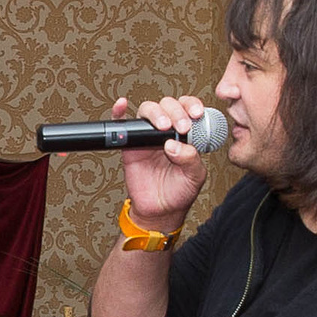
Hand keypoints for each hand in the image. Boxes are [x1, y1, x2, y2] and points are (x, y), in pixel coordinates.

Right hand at [111, 95, 212, 230]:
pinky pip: (123, 124)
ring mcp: (148, 136)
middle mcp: (167, 131)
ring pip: (149, 110)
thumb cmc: (179, 192)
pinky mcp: (131, 145)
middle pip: (168, 105)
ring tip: (162, 126)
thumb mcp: (194, 176)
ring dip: (156, 113)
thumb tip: (174, 144)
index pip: (189, 109)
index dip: (192, 106)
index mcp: (185, 134)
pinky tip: (122, 105)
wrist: (160, 211)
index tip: (196, 115)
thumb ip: (190, 159)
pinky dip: (120, 112)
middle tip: (181, 127)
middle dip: (176, 112)